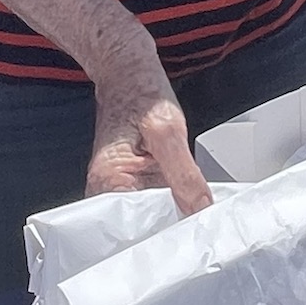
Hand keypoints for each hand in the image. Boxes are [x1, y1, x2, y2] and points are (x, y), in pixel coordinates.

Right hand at [86, 44, 212, 214]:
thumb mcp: (169, 131)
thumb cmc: (140, 92)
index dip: (171, 231)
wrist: (127, 71)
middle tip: (202, 225)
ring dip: (173, 214)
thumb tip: (200, 209)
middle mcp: (103, 189)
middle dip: (172, 225)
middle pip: (142, 226)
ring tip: (196, 212)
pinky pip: (150, 203)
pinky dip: (169, 202)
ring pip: (149, 216)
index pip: (140, 226)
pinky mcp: (127, 183)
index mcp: (107, 180)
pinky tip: (187, 199)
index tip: (197, 233)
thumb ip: (184, 174)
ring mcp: (114, 188)